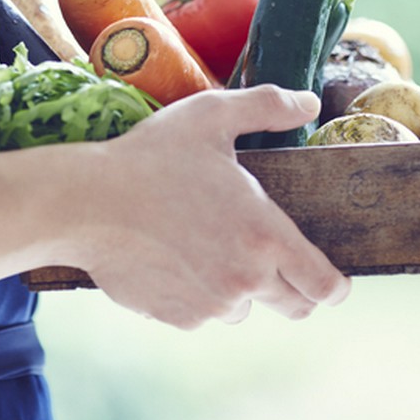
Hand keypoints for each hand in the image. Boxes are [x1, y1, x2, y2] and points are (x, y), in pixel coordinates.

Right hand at [74, 84, 350, 328]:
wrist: (85, 202)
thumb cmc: (150, 155)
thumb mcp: (210, 115)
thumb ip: (267, 106)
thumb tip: (310, 102)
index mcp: (265, 237)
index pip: (324, 285)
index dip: (334, 284)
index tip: (329, 277)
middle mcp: (244, 280)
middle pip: (295, 307)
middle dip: (292, 288)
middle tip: (271, 257)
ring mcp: (210, 304)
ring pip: (244, 308)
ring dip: (239, 287)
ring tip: (208, 244)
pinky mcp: (177, 317)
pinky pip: (204, 313)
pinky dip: (199, 294)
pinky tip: (175, 257)